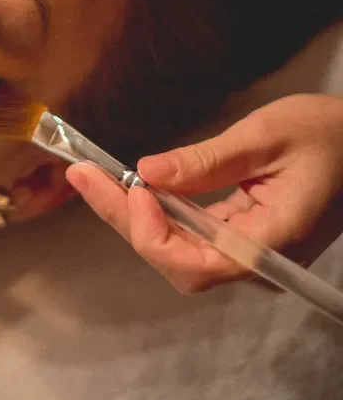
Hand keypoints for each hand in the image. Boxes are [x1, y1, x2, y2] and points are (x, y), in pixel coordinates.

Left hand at [66, 94, 342, 292]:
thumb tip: (147, 172)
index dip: (155, 234)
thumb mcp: (266, 137)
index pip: (198, 265)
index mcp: (271, 242)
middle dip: (124, 218)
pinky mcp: (238, 235)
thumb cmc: (327, 134)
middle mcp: (255, 260)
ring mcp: (246, 251)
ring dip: (129, 215)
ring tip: (90, 178)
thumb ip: (208, 161)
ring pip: (175, 250)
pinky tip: (125, 187)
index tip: (134, 187)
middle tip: (81, 175)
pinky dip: (152, 210)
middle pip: (176, 259)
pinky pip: (187, 234)